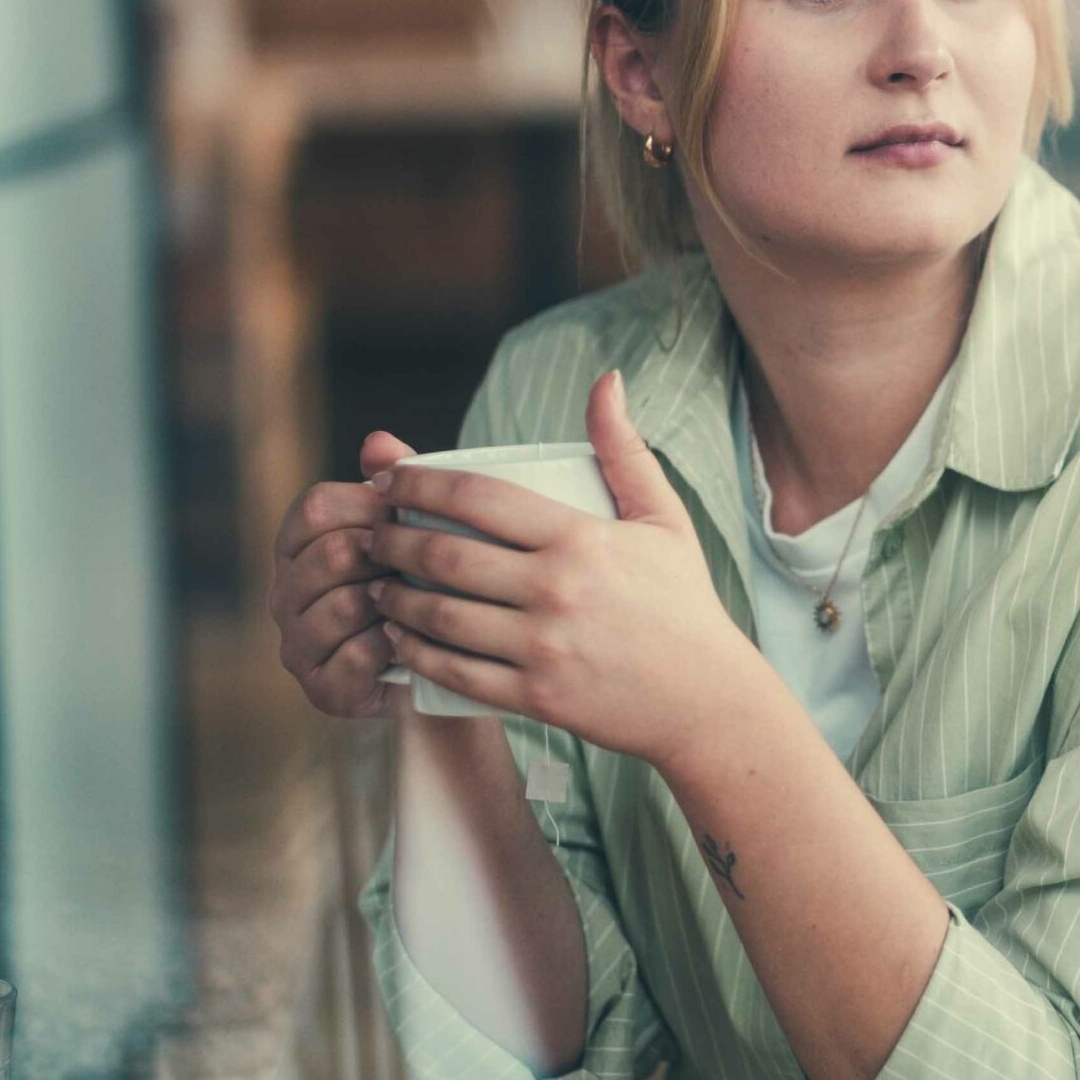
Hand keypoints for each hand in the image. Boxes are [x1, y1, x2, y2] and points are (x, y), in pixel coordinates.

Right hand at [268, 431, 420, 719]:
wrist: (450, 667)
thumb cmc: (427, 583)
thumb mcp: (418, 528)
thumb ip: (398, 483)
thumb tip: (377, 441)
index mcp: (297, 547)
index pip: (317, 507)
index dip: (372, 505)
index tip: (414, 515)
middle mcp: (284, 595)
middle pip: (331, 553)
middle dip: (389, 555)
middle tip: (430, 565)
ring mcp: (297, 645)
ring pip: (344, 603)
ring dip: (396, 601)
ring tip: (428, 602)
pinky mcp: (323, 690)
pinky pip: (357, 654)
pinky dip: (396, 645)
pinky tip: (419, 640)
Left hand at [366, 369, 756, 765]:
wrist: (706, 699)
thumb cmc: (683, 603)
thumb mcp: (663, 519)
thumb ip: (625, 449)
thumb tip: (606, 380)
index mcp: (581, 538)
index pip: (479, 498)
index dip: (419, 484)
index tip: (392, 481)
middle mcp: (556, 590)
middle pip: (444, 556)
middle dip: (391, 541)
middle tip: (373, 534)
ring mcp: (543, 647)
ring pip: (439, 617)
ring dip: (393, 597)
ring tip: (377, 584)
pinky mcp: (536, 697)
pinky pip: (454, 672)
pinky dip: (415, 654)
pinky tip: (399, 638)